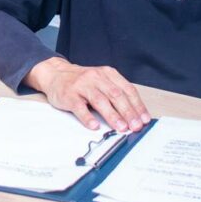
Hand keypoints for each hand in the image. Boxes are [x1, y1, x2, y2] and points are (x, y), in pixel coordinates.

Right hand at [24, 57, 150, 131]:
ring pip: (100, 100)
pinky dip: (87, 117)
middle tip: (135, 126)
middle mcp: (96, 77)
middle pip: (115, 95)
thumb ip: (116, 94)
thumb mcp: (102, 81)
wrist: (56, 74)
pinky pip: (79, 107)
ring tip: (121, 127)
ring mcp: (82, 86)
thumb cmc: (83, 81)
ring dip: (112, 115)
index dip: (137, 105)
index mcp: (108, 74)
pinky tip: (94, 126)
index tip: (144, 119)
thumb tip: (134, 115)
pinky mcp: (69, 95)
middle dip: (128, 112)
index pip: (127, 89)